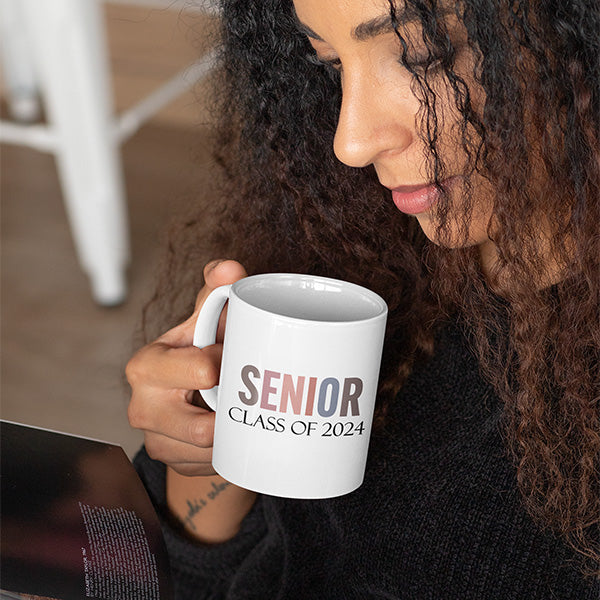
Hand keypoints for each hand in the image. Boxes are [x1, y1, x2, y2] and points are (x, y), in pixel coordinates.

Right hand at [126, 259, 247, 476]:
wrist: (187, 396)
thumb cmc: (197, 350)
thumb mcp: (204, 323)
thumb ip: (215, 295)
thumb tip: (229, 268)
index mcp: (146, 365)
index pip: (201, 370)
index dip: (229, 364)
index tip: (234, 357)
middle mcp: (141, 406)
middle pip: (203, 425)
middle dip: (231, 409)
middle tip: (241, 392)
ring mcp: (155, 439)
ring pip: (213, 449)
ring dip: (232, 431)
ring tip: (235, 408)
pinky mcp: (171, 463)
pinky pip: (212, 464)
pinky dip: (228, 448)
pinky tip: (228, 429)